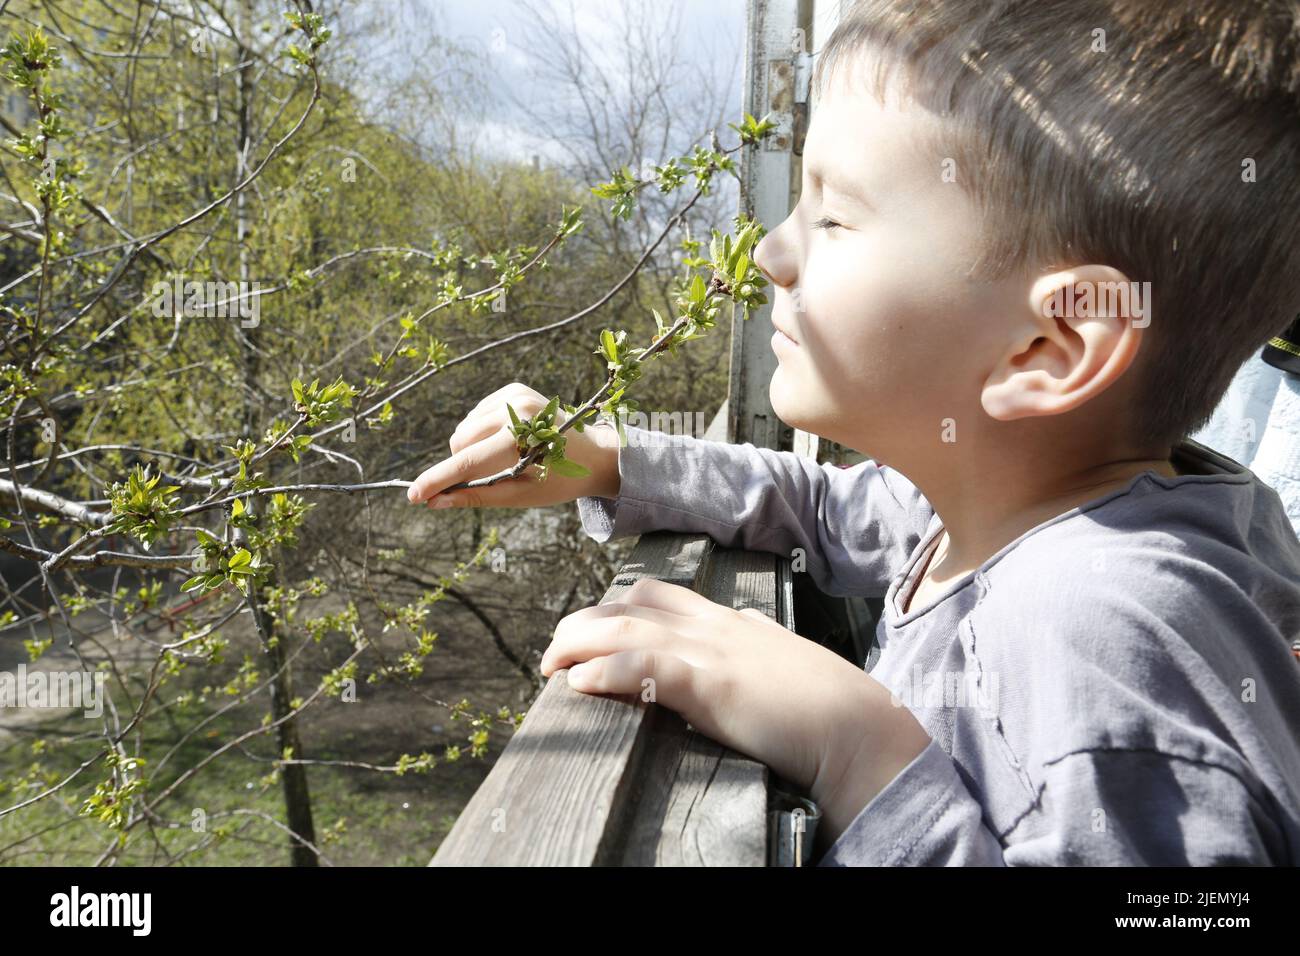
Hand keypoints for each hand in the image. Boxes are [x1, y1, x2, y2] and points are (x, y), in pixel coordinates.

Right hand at [407, 383, 621, 507]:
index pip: (467, 462)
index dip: (437, 480)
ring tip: (506, 458)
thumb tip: (435, 502)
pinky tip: (507, 440)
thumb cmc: (558, 480)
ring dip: (473, 447)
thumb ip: (476, 496)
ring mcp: (515, 394)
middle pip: (461, 442)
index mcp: (522, 440)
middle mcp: (517, 410)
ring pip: (465, 428)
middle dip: (462, 464)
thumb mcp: (519, 495)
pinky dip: (483, 432)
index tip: (413, 495)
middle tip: (492, 477)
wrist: (594, 453)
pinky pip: (477, 414)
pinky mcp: (514, 388)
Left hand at [539, 577, 930, 843]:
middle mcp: (717, 626)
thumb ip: (753, 659)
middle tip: (555, 651)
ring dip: (577, 644)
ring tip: (550, 667)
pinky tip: (579, 685)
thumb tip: (732, 668)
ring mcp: (712, 651)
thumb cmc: (829, 710)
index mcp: (733, 622)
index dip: (618, 606)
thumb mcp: (782, 670)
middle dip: (585, 621)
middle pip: (632, 603)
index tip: (592, 627)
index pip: (661, 595)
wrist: (860, 730)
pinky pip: (641, 667)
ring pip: (624, 628)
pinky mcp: (710, 684)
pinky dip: (602, 671)